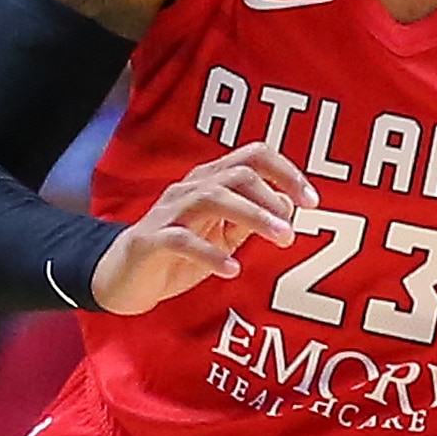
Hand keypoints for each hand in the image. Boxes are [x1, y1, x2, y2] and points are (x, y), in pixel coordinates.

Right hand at [91, 142, 312, 315]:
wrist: (124, 279)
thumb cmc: (178, 255)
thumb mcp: (223, 236)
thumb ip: (252, 220)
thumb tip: (287, 206)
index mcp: (211, 181)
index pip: (252, 156)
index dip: (285, 172)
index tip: (312, 200)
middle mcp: (190, 188)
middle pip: (237, 174)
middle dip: (271, 198)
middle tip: (293, 231)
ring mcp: (168, 212)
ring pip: (213, 198)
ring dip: (253, 217)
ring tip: (280, 240)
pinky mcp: (150, 240)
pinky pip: (181, 240)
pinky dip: (210, 253)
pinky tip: (232, 269)